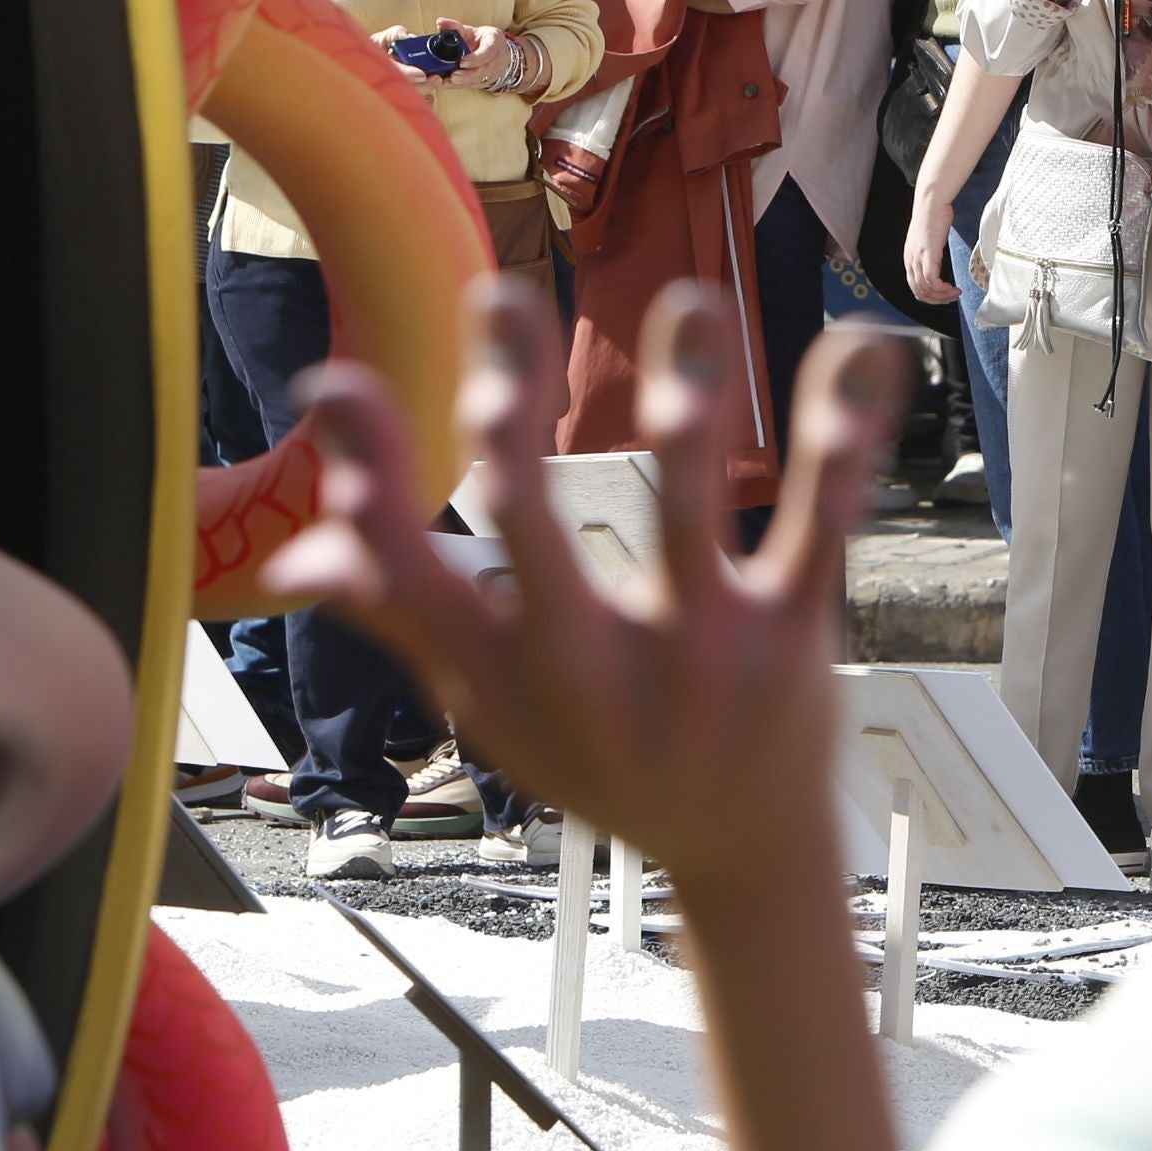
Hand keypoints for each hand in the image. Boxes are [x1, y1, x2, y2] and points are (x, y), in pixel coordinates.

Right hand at [267, 277, 912, 901]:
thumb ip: (405, 614)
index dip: (369, 485)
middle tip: (498, 299)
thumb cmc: (601, 757)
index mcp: (503, 675)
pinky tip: (859, 357)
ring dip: (686, 411)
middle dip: (508, 424)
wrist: (743, 851)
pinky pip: (822, 529)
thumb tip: (292, 554)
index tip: (333, 385)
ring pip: (687, 519)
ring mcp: (702, 651)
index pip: (413, 578)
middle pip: (533, 532)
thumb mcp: (491, 706)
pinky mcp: (796, 636)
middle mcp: (592, 665)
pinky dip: (841, 444)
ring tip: (689, 306)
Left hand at [438, 20, 521, 89]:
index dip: (476, 58)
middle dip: (467, 76)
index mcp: (495, 42)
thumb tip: (440, 23)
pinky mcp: (486, 81)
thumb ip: (455, 27)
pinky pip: (474, 85)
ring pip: (479, 80)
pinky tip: (448, 85)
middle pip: (484, 70)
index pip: (488, 52)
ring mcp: (494, 72)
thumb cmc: (482, 40)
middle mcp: (497, 59)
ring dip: (462, 83)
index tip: (462, 62)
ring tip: (447, 82)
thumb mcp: (471, 30)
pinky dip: (460, 86)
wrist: (497, 50)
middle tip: (452, 77)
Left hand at [903, 186, 959, 307]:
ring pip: (925, 289)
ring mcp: (917, 258)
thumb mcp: (928, 240)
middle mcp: (910, 261)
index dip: (930, 296)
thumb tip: (939, 263)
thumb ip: (930, 254)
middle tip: (951, 298)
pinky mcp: (927, 255)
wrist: (931, 203)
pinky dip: (942, 288)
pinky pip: (931, 280)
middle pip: (919, 292)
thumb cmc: (932, 217)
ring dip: (942, 296)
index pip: (914, 287)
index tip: (944, 295)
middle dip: (936, 300)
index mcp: (909, 258)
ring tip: (955, 293)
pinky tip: (952, 286)